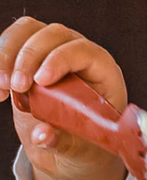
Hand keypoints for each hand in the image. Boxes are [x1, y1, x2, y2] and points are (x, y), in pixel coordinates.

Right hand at [0, 16, 127, 179]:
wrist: (71, 145)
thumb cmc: (85, 144)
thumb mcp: (79, 150)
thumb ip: (62, 141)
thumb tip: (41, 135)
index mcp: (104, 73)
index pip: (84, 51)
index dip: (60, 59)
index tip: (40, 81)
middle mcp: (80, 55)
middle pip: (53, 34)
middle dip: (29, 57)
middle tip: (15, 87)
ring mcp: (54, 50)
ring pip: (27, 30)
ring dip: (7, 54)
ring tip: (2, 88)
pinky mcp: (31, 55)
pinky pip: (11, 41)